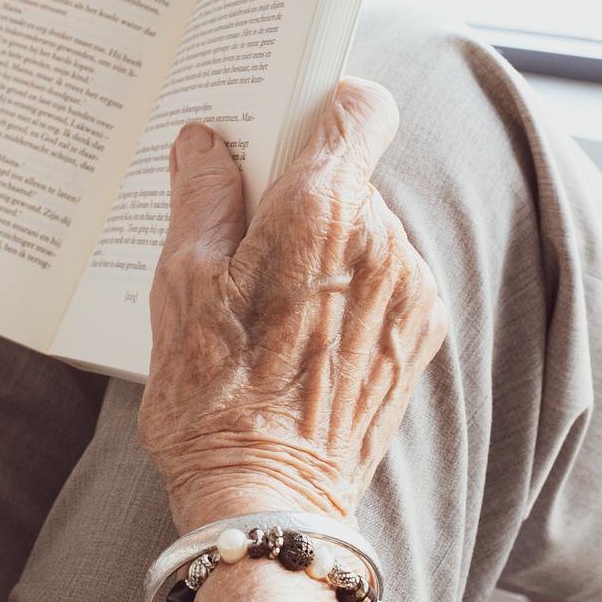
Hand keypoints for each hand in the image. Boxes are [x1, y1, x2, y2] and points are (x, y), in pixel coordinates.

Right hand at [139, 78, 447, 533]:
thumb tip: (206, 142)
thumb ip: (201, 196)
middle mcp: (382, 240)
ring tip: (272, 297)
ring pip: (370, 224)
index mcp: (319, 213)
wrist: (268, 500)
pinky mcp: (421, 331)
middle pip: (354, 170)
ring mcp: (411, 288)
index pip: (360, 108)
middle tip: (248, 229)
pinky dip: (354, 283)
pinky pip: (390, 273)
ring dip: (328, 240)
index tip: (291, 118)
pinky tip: (306, 331)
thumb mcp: (180, 286)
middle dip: (303, 186)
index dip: (327, 101)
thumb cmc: (212, 397)